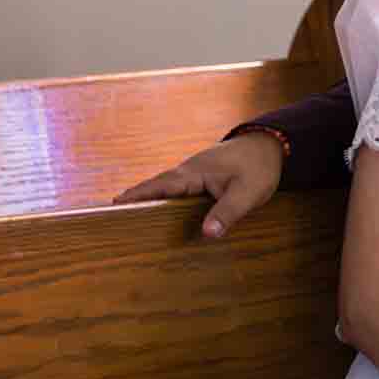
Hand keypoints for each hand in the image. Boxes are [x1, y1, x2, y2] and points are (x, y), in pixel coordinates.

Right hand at [113, 133, 284, 238]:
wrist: (270, 145)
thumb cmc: (259, 167)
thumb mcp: (247, 193)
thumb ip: (227, 213)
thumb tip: (207, 234)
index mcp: (192, 174)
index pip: (158, 186)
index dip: (136, 197)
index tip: (112, 207)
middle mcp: (186, 171)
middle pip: (154, 188)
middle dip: (134, 202)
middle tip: (109, 221)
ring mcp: (192, 173)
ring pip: (164, 189)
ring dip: (148, 201)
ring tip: (128, 223)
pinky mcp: (199, 178)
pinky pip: (175, 190)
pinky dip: (163, 200)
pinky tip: (160, 214)